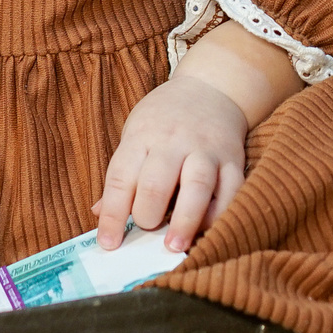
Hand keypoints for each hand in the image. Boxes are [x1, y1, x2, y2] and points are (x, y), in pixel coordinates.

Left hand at [93, 18, 303, 254]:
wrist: (211, 87)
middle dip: (148, 214)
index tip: (108, 243)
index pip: (120, 178)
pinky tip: (207, 229)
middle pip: (156, 182)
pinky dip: (220, 214)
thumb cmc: (164, 119)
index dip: (112, 214)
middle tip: (145, 232)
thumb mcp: (135, 135)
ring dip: (184, 220)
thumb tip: (99, 213)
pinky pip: (232, 191)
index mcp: (141, 137)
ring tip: (174, 245)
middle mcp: (173, 142)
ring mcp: (206, 150)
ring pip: (196, 185)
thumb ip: (122, 175)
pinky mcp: (233, 160)